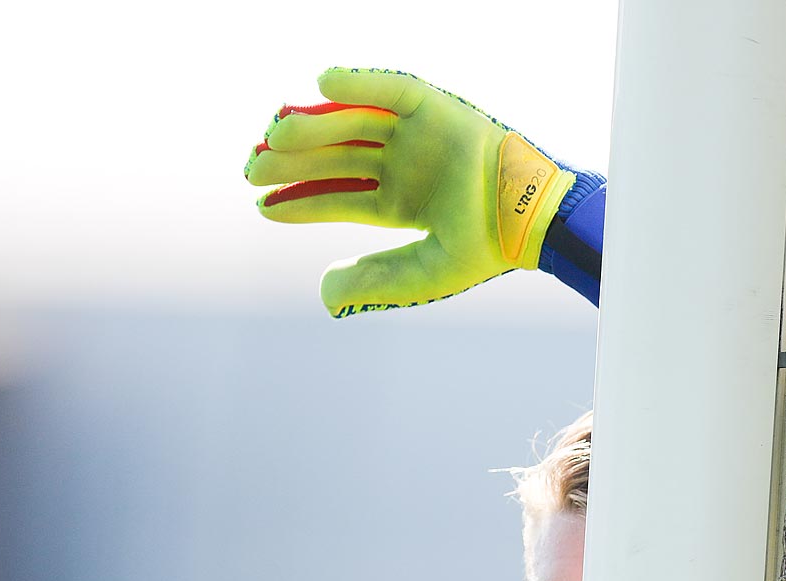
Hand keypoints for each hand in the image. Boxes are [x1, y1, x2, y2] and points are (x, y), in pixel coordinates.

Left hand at [245, 68, 575, 316]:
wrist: (534, 220)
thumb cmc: (487, 249)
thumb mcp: (422, 272)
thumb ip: (373, 282)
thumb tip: (321, 294)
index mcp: (398, 201)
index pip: (336, 194)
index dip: (298, 199)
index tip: (260, 204)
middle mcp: (401, 163)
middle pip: (335, 155)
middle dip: (292, 161)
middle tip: (252, 166)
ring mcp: (416, 134)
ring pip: (352, 123)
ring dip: (313, 125)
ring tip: (275, 134)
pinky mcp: (435, 106)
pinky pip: (390, 89)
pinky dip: (358, 82)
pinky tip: (320, 84)